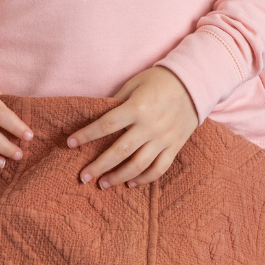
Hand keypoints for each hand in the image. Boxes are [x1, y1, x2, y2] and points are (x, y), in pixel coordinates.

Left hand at [67, 66, 198, 187]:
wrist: (194, 83)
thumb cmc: (159, 81)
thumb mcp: (135, 84)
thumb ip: (116, 102)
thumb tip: (98, 119)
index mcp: (137, 107)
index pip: (106, 125)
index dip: (86, 135)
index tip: (70, 144)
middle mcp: (150, 125)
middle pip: (120, 151)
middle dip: (99, 166)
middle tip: (83, 177)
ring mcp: (164, 138)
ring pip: (139, 164)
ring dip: (118, 177)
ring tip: (103, 184)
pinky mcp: (175, 145)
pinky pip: (159, 168)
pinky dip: (144, 179)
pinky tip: (130, 183)